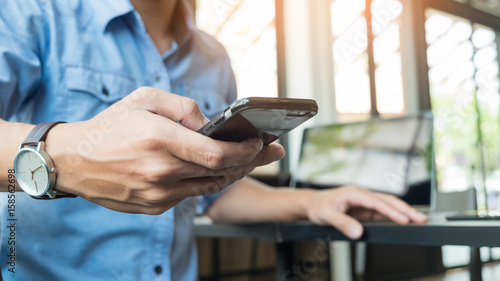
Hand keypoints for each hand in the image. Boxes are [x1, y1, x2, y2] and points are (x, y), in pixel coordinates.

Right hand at [45, 87, 284, 213]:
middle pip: (221, 173)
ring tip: (249, 160)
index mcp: (159, 140)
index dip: (246, 151)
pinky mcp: (153, 208)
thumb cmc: (109, 126)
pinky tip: (215, 171)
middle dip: (251, 161)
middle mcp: (160, 171)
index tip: (261, 143)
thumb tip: (210, 123)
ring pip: (209, 187)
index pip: (217, 154)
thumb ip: (182, 107)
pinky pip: (190, 195)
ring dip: (233, 174)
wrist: (72, 161)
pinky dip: (206, 182)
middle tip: (270, 152)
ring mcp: (157, 194)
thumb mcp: (144, 99)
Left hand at [306, 186, 426, 238]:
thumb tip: (358, 232)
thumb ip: (342, 223)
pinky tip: (405, 221)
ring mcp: (365, 202)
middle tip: (422, 218)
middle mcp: (362, 195)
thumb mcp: (326, 216)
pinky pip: (383, 212)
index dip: (391, 211)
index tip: (404, 219)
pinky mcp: (365, 209)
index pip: (376, 202)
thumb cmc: (318, 207)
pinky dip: (395, 216)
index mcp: (353, 193)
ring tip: (420, 220)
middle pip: (387, 201)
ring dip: (403, 212)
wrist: (313, 204)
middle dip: (405, 209)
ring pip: (388, 205)